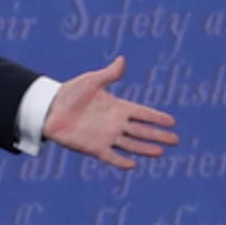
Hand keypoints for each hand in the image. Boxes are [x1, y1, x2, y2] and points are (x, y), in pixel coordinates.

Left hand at [43, 56, 176, 171]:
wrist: (49, 109)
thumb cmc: (70, 93)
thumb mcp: (91, 81)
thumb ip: (109, 74)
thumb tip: (122, 60)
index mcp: (117, 107)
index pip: (142, 113)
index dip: (157, 117)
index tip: (172, 121)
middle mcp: (115, 124)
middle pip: (142, 131)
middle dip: (159, 135)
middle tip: (176, 140)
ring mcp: (106, 137)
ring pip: (131, 144)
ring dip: (145, 148)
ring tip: (161, 152)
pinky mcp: (93, 148)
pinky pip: (110, 156)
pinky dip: (121, 161)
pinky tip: (132, 165)